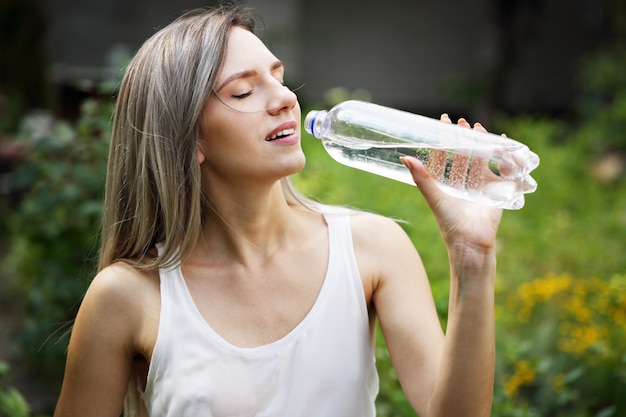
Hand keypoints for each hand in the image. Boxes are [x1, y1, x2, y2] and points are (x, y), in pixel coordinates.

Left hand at [400, 114, 502, 253]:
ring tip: (479, 128)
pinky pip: (500, 171)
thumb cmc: (449, 224)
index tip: (443, 121)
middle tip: (462, 121)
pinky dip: (503, 158)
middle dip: (463, 138)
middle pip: (463, 155)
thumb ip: (421, 178)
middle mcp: (461, 184)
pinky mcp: (495, 192)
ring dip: (481, 144)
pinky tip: (503, 144)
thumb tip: (404, 158)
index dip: (443, 140)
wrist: (471, 244)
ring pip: (480, 160)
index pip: (443, 156)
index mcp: (445, 185)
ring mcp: (479, 187)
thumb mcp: (434, 198)